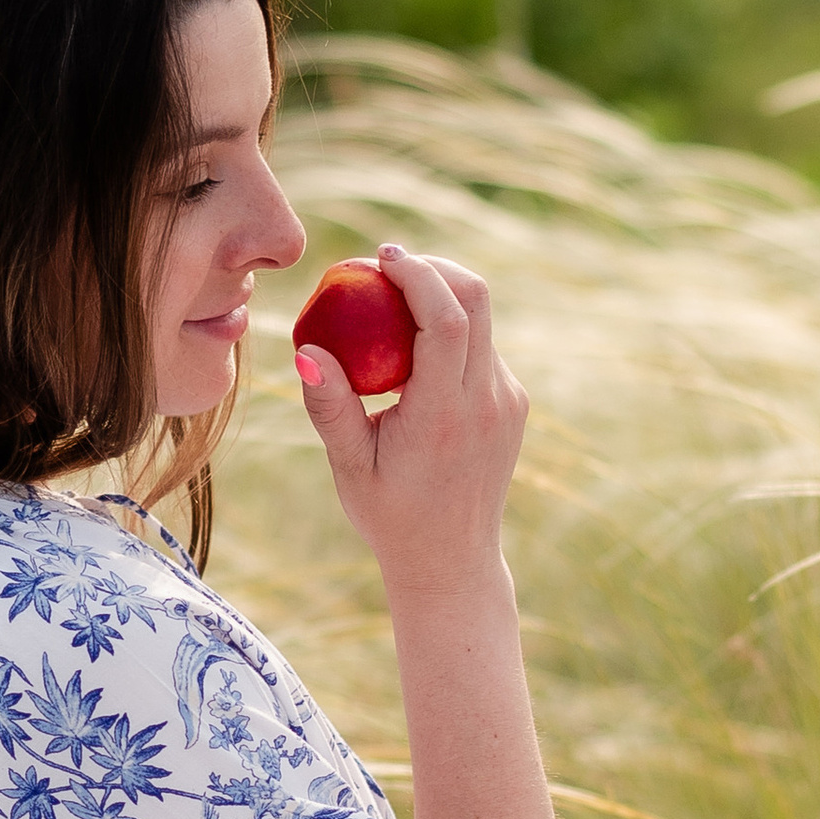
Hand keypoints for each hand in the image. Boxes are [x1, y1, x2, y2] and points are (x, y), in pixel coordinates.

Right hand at [293, 245, 526, 602]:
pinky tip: (414, 346)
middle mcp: (487, 402)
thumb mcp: (350, 466)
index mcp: (444, 415)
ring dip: (441, 297)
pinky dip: (451, 330)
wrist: (452, 561)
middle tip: (389, 264)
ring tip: (391, 301)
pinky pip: (484, 347)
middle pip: (477, 300)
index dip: (418, 275)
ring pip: (483, 320)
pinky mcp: (514, 404)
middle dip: (433, 268)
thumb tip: (306, 350)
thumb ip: (329, 408)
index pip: (446, 319)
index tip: (381, 257)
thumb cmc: (389, 516)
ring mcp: (508, 402)